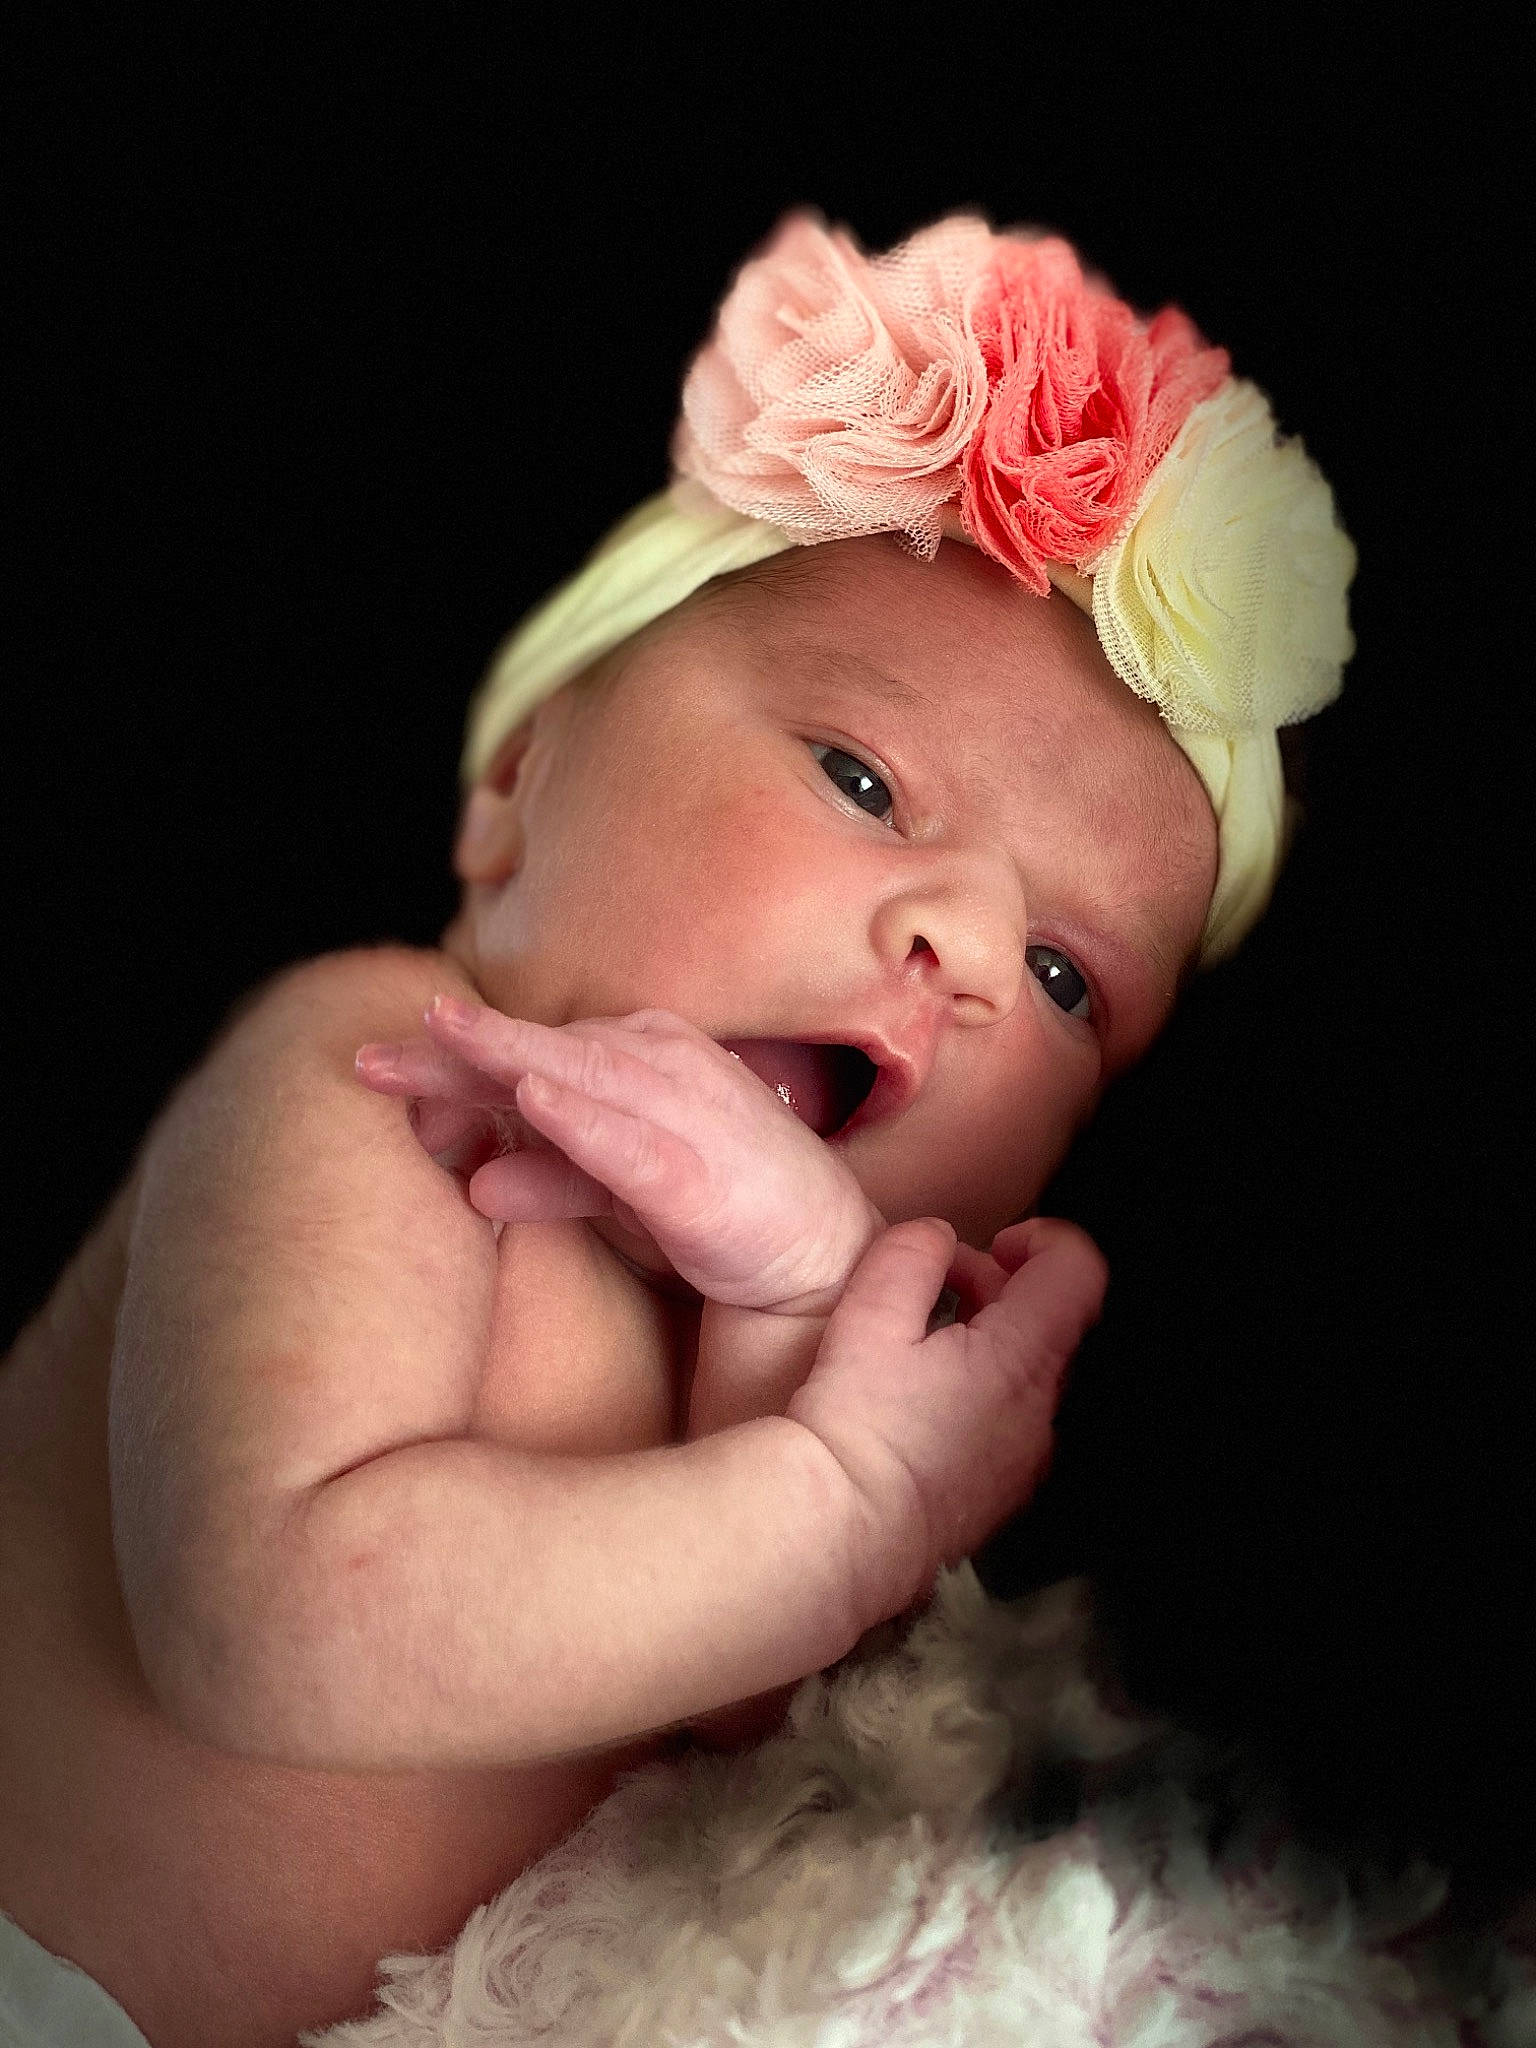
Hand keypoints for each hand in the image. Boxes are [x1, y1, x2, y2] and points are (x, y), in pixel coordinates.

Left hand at [356, 996, 884, 1313]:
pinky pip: (633, 1141)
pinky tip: (535, 1098)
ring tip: (445, 1036)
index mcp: (636, 1059)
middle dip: (456, 1049)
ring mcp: (687, 1112)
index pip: (529, 1049)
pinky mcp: (702, 1172)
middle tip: (369, 1058)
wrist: (820, 1255)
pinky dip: (584, 1118)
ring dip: (511, 1054)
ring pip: (584, 1076)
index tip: (370, 1065)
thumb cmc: (717, 1206)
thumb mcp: (614, 1192)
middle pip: (542, 1051)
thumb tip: (472, 1184)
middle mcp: (661, 1066)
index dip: (449, 1057)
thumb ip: (548, 1176)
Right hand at [788, 1215, 1107, 1618]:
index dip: (1044, 1239)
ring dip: (991, 1339)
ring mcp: (1028, 1457)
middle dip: (1001, 1286)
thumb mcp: (869, 1317)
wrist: (842, 1533)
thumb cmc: (856, 1426)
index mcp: (1023, 1357)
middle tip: (938, 1283)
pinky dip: (982, 1390)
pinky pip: (1011, 1419)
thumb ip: (910, 1256)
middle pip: (1053, 1320)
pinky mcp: (1003, 1491)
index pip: (1079, 1272)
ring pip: (1031, 1372)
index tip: (996, 1242)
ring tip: (922, 1341)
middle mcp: (1042, 1409)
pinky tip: (923, 1399)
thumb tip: (936, 1239)